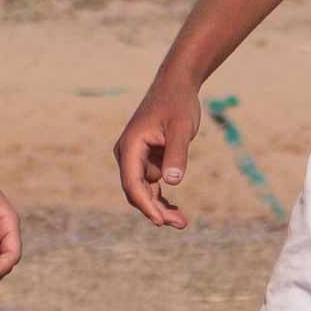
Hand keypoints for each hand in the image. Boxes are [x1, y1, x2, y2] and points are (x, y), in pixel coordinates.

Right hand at [115, 66, 202, 228]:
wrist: (177, 86)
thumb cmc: (178, 104)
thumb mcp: (181, 128)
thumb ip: (176, 154)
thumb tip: (173, 183)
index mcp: (130, 146)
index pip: (132, 183)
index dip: (145, 204)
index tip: (160, 221)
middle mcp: (127, 154)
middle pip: (136, 191)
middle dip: (155, 210)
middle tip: (180, 224)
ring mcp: (136, 158)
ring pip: (144, 191)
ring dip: (160, 207)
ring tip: (182, 223)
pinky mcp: (146, 160)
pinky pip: (151, 185)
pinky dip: (162, 197)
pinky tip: (177, 212)